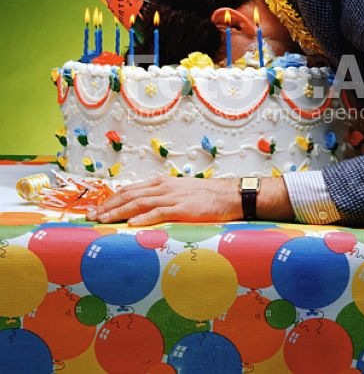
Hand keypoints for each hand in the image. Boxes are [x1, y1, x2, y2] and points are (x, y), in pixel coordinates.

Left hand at [86, 176, 241, 225]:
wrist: (227, 195)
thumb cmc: (204, 196)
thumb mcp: (179, 192)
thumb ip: (161, 198)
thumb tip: (142, 210)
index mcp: (160, 184)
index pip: (129, 190)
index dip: (111, 200)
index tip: (96, 209)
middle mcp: (162, 188)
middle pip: (129, 195)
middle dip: (108, 206)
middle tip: (91, 217)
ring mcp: (172, 197)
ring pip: (139, 203)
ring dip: (119, 212)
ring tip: (104, 220)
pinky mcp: (182, 209)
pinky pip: (159, 213)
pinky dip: (144, 218)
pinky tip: (132, 224)